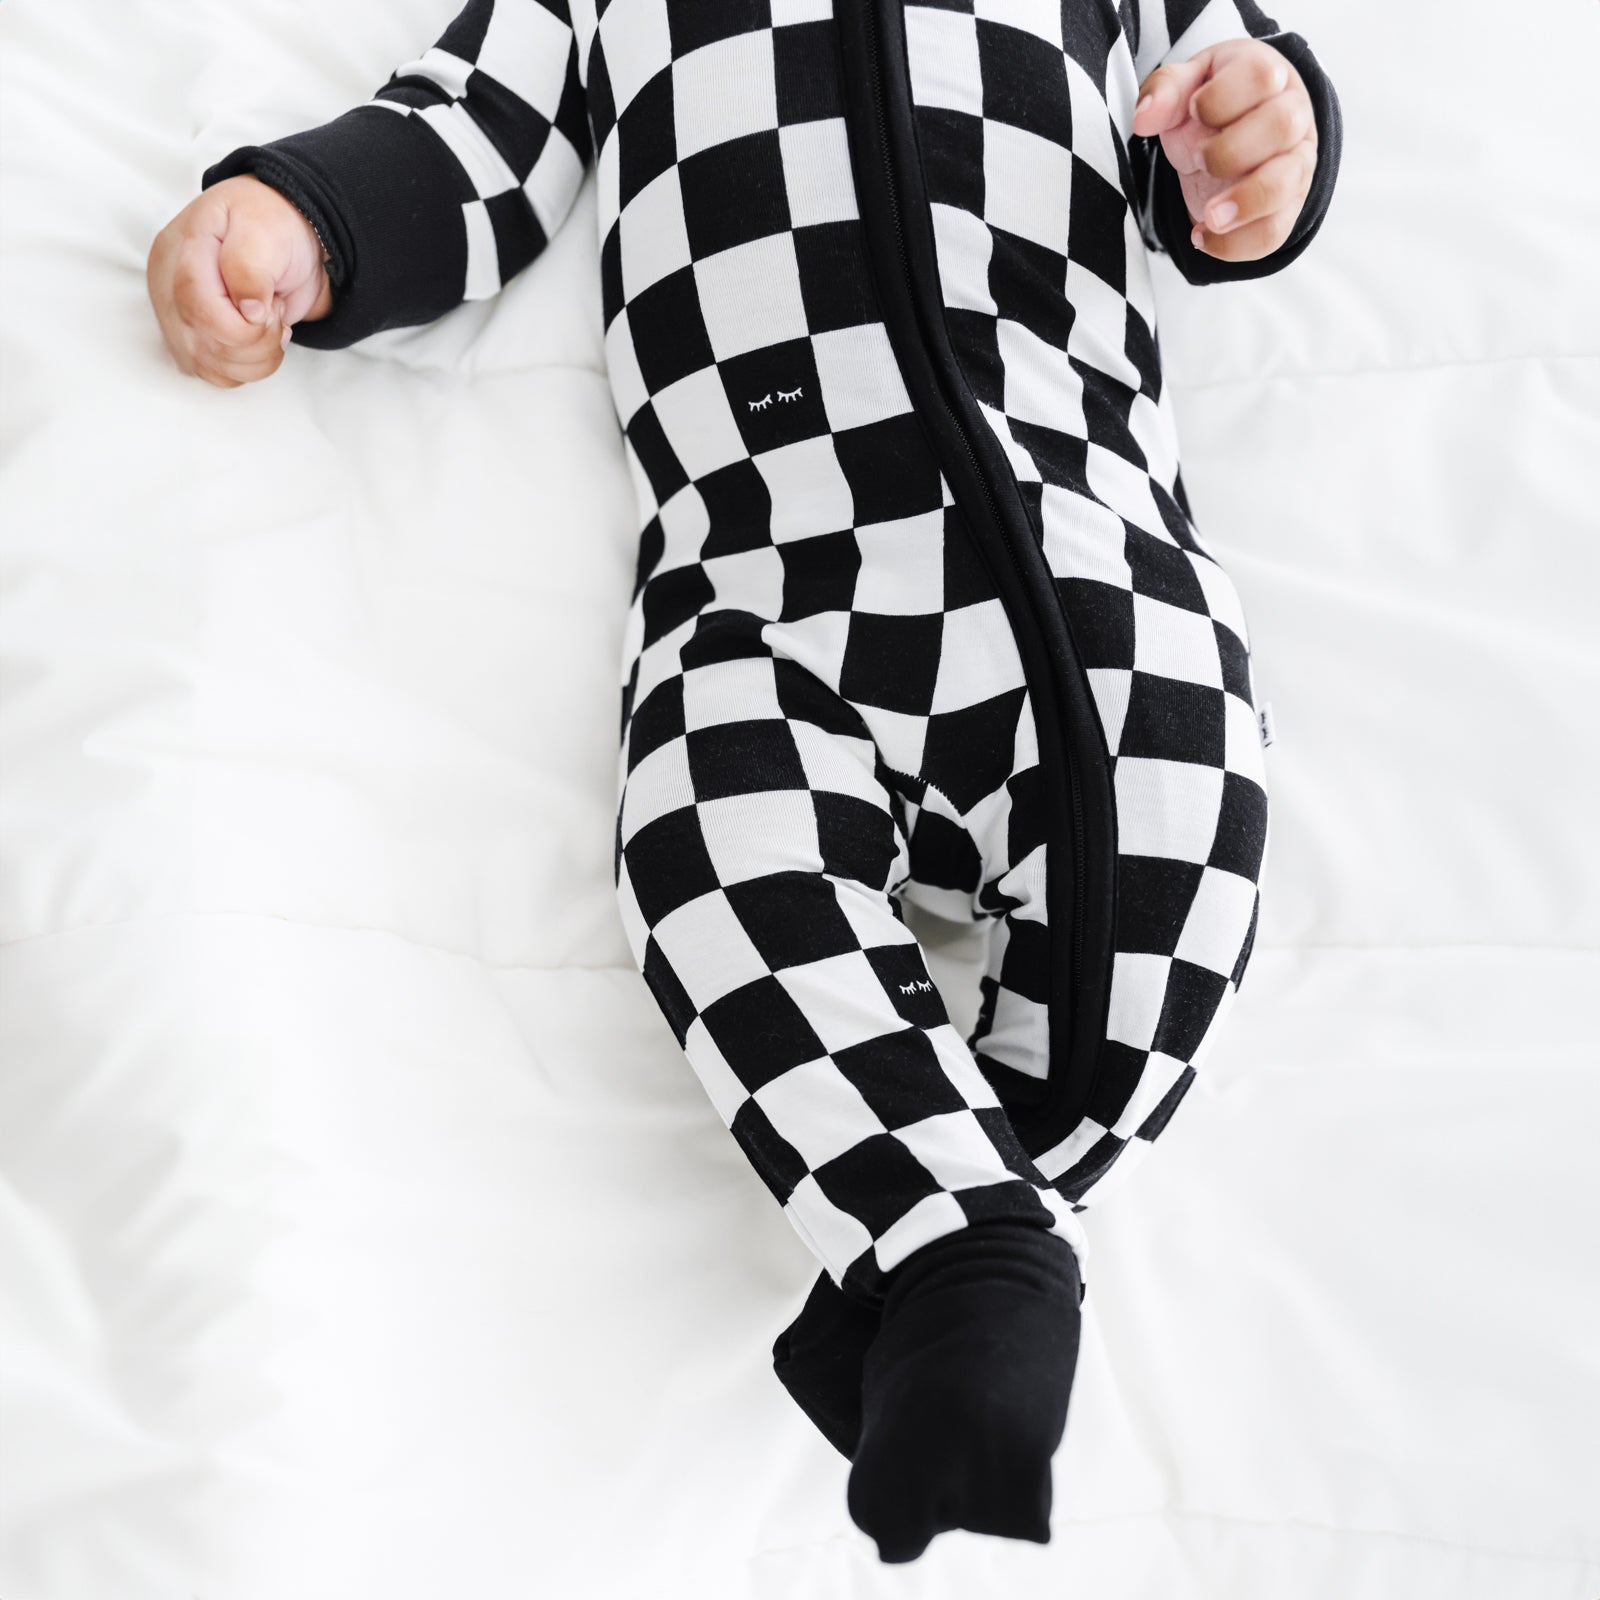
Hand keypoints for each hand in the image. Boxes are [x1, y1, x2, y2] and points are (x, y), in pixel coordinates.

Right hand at [146, 175, 333, 387]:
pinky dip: (248, 366)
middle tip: (272, 308)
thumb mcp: (264, 227)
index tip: (270, 306)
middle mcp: (167, 287)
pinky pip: (217, 375)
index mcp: (180, 251)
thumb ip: (250, 265)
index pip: (196, 307)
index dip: (243, 324)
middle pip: (205, 345)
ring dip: (258, 356)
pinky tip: (257, 338)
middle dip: (258, 340)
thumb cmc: (271, 225)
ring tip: (267, 320)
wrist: (284, 237)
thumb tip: (248, 311)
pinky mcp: (191, 341)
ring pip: (212, 368)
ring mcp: (176, 318)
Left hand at [1132, 37, 1317, 262]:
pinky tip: (1204, 238)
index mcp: (1265, 74)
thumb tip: (1144, 119)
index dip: (1220, 98)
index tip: (1194, 111)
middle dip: (1231, 151)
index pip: (1259, 76)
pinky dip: (1236, 244)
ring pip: (1284, 184)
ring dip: (1244, 205)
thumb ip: (1166, 91)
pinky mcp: (1286, 206)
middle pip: (1281, 126)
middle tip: (1199, 161)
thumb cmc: (1214, 103)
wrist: (1238, 132)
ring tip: (1209, 219)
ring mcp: (1294, 163)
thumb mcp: (1187, 85)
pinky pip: (1273, 232)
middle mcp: (1291, 115)